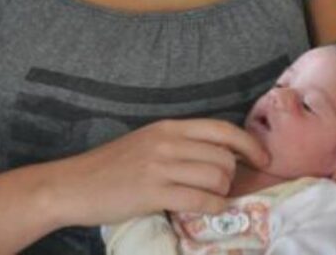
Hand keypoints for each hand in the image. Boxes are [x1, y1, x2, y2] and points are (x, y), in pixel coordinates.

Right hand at [48, 119, 268, 226]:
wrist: (73, 184)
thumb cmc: (110, 167)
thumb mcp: (146, 143)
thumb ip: (178, 145)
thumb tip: (220, 155)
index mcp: (166, 127)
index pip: (221, 129)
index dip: (249, 144)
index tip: (262, 158)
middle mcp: (166, 142)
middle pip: (224, 157)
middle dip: (231, 176)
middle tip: (219, 187)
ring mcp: (159, 166)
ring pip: (217, 178)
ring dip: (221, 192)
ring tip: (207, 198)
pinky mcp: (153, 192)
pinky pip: (201, 200)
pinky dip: (211, 207)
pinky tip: (203, 209)